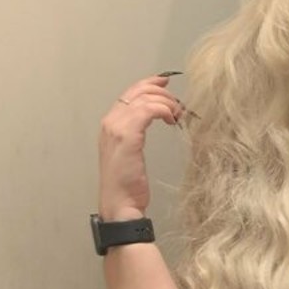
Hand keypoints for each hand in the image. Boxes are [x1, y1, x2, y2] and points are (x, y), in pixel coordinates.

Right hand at [96, 74, 183, 220]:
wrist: (120, 204)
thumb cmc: (128, 186)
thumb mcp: (130, 154)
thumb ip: (136, 134)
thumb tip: (153, 118)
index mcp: (109, 125)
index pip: (128, 95)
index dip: (148, 85)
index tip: (165, 84)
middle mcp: (110, 122)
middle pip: (136, 92)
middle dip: (160, 92)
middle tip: (178, 104)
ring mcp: (117, 127)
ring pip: (144, 99)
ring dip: (165, 102)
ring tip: (178, 114)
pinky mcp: (127, 136)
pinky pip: (147, 110)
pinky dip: (163, 110)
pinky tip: (172, 119)